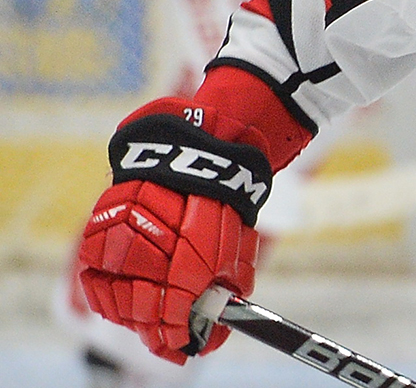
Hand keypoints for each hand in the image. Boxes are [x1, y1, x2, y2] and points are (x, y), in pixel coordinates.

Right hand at [77, 98, 271, 363]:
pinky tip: (119, 288)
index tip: (184, 347)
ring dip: (126, 308)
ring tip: (141, 308)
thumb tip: (215, 326)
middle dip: (153, 326)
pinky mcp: (102, 226)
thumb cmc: (223, 206)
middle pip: (138, 315)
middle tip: (165, 329)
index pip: (171, 325)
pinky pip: (94, 270)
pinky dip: (104, 285)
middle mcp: (148, 262)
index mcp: (185, 273)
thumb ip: (225, 292)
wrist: (199, 154)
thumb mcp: (236, 254)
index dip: (177, 340)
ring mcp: (121, 244)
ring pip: (111, 296)